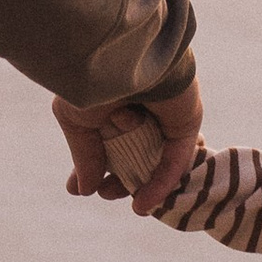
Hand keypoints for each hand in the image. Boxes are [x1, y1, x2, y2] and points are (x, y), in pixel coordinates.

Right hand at [54, 80, 202, 212]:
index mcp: (110, 101)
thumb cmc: (94, 79)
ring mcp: (163, 117)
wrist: (124, 56)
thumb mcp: (76, 120)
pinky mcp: (185, 123)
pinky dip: (161, 184)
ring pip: (153, 161)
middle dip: (118, 178)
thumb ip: (84, 155)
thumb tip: (85, 189)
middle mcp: (138, 108)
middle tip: (104, 193)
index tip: (76, 188)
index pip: (103, 141)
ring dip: (138, 184)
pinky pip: (175, 160)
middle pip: (131, 155)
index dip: (91, 167)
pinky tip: (143, 204)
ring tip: (121, 198)